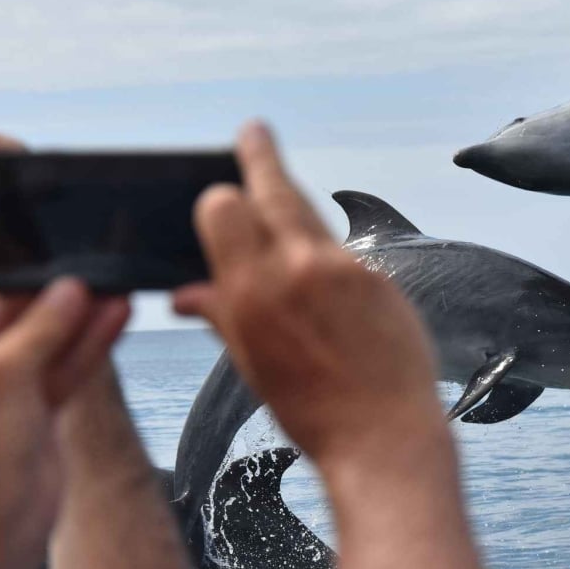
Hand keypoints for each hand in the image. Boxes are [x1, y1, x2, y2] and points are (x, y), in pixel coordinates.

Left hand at [0, 210, 129, 568]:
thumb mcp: (2, 376)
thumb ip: (40, 326)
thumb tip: (72, 288)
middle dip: (33, 281)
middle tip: (65, 249)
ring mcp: (0, 386)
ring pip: (39, 331)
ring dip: (71, 307)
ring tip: (107, 277)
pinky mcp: (35, 406)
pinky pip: (64, 360)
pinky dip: (89, 339)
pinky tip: (119, 311)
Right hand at [172, 122, 445, 469]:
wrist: (386, 437)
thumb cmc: (311, 411)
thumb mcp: (252, 364)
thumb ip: (219, 315)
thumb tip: (183, 295)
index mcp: (251, 292)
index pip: (224, 206)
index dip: (220, 198)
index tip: (222, 191)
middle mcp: (297, 269)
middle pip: (274, 187)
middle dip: (260, 155)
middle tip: (253, 131)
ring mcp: (343, 268)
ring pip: (311, 215)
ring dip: (294, 206)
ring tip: (281, 196)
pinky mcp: (378, 276)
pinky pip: (341, 251)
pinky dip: (325, 254)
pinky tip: (325, 280)